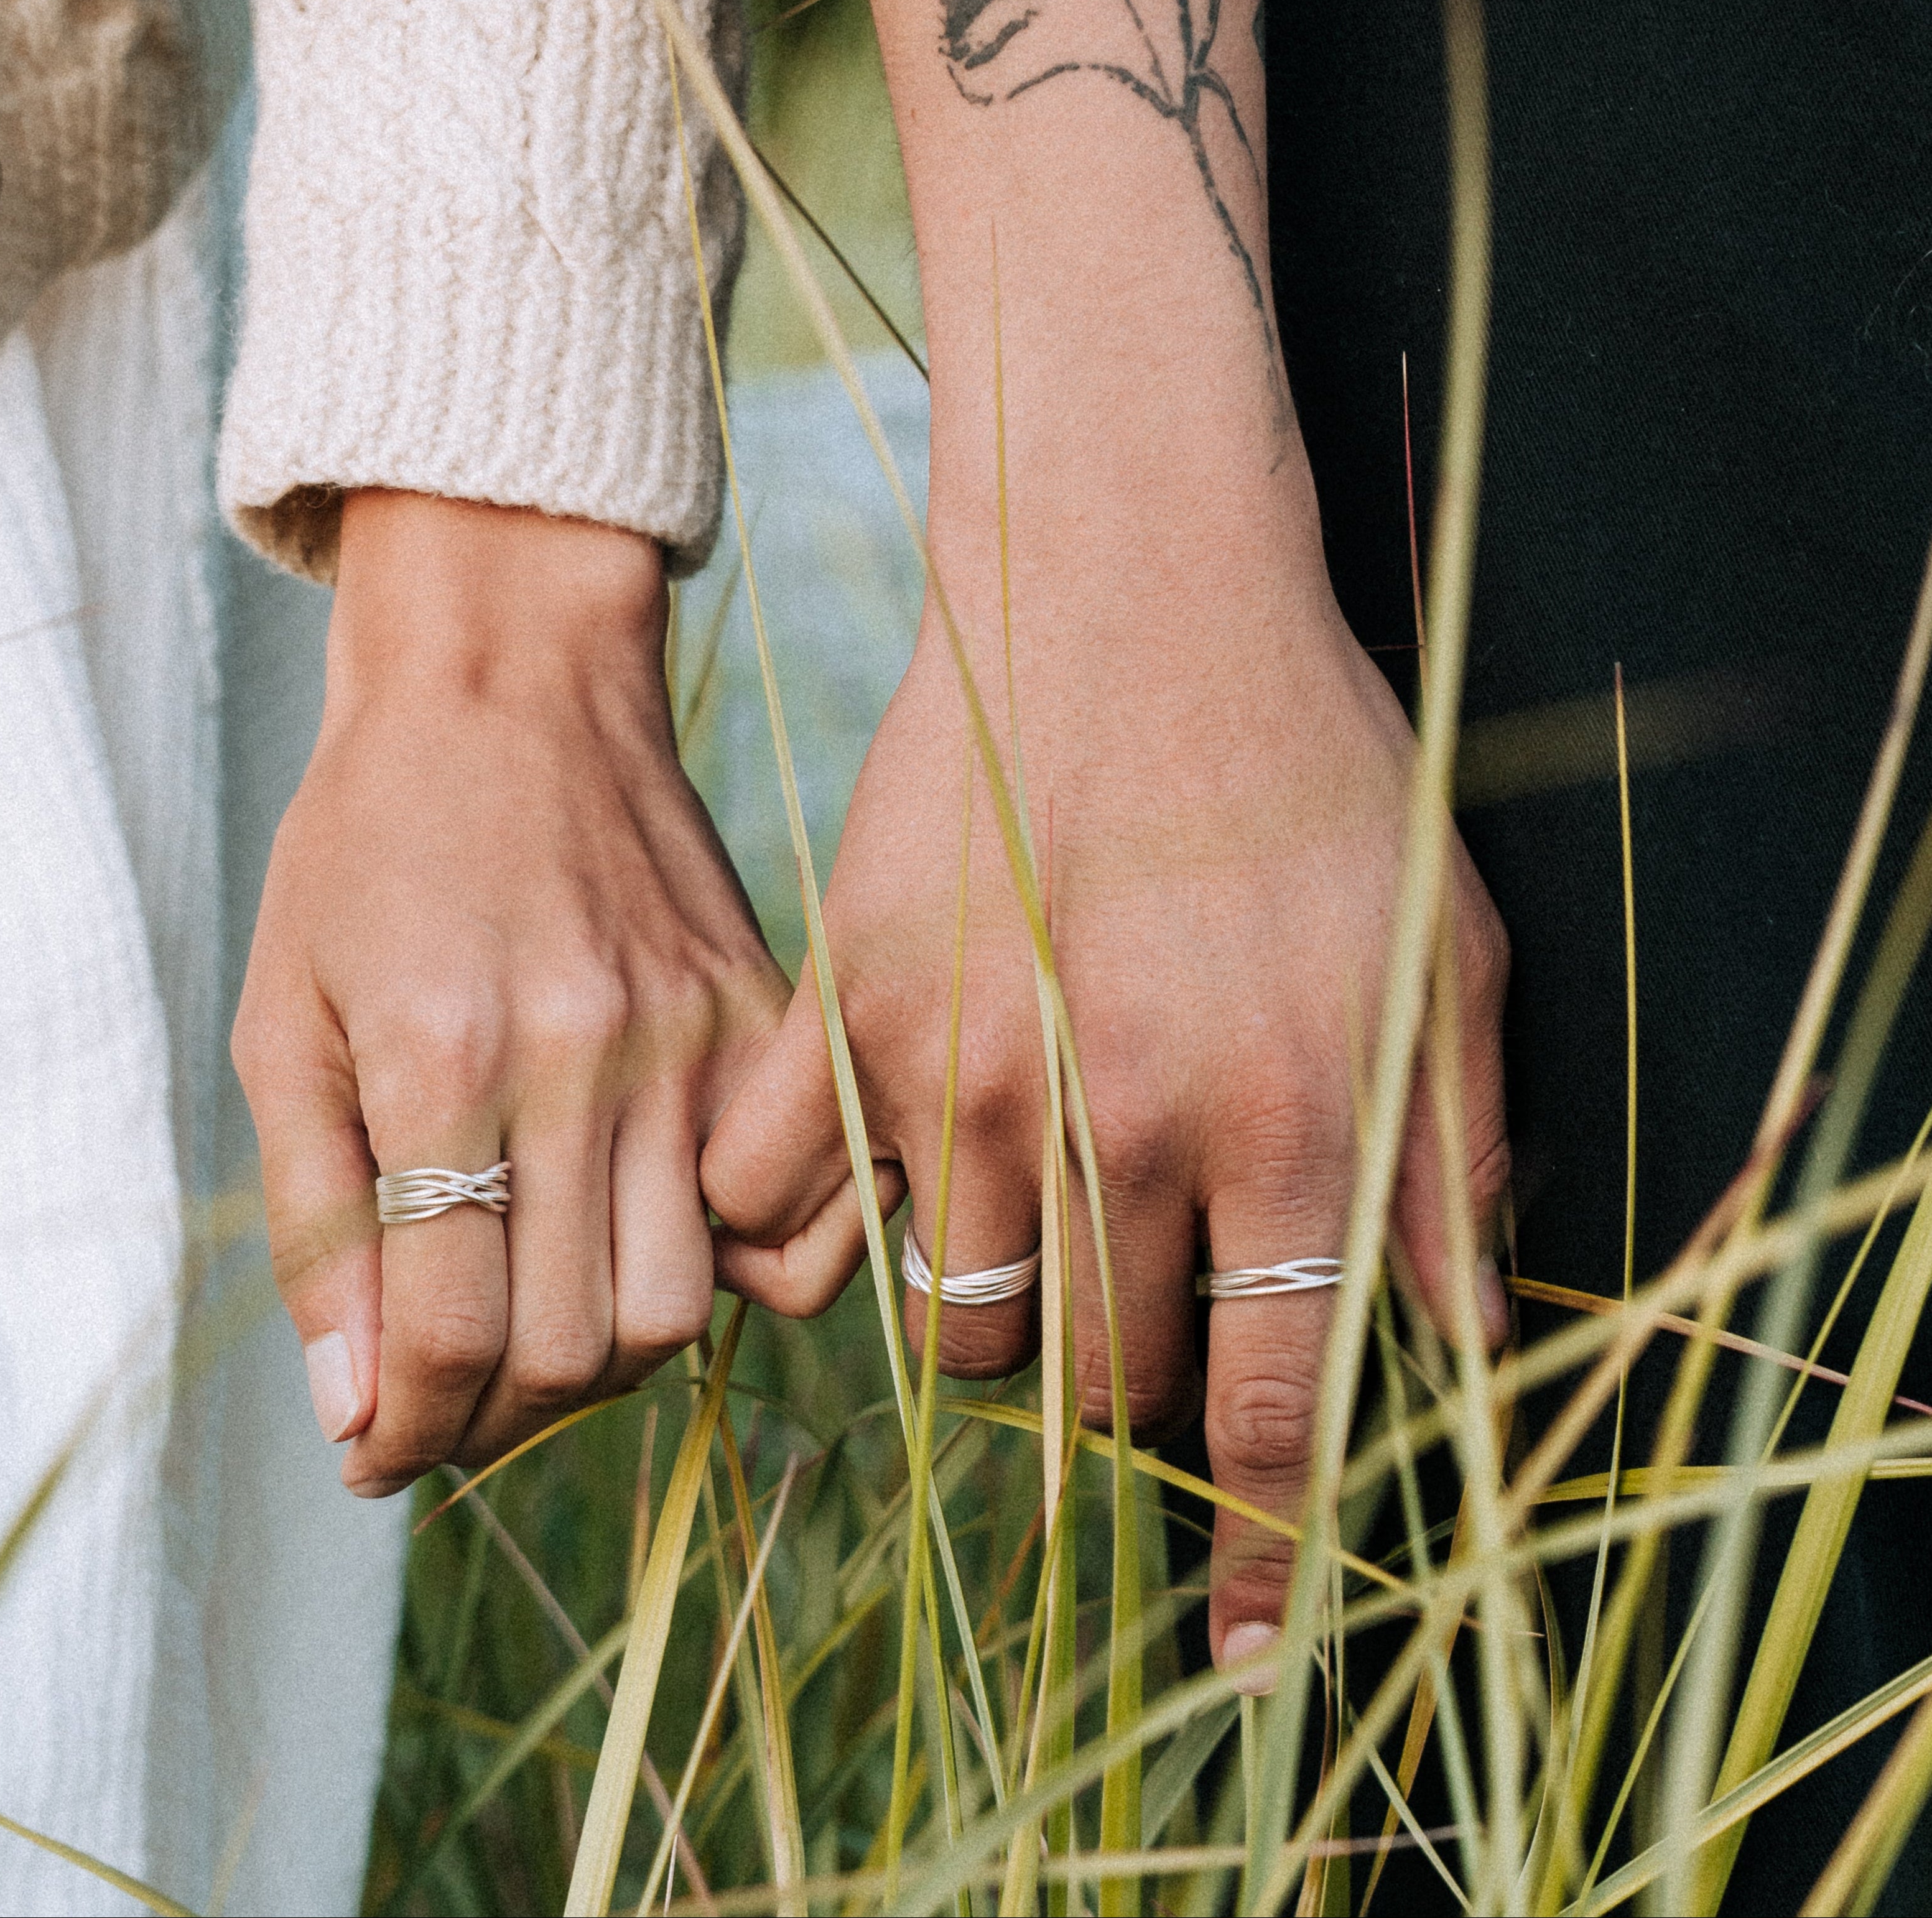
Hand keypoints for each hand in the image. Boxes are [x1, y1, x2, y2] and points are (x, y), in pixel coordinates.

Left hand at [235, 494, 787, 1496]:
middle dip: (490, 1414)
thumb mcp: (284, 1022)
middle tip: (444, 1389)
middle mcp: (586, 1057)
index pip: (450, 1337)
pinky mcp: (759, 1018)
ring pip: (682, 1309)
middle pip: (577, 1349)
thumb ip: (317, 1225)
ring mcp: (691, 1038)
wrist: (508, 680)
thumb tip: (357, 1415)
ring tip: (535, 1322)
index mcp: (445, 1056)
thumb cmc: (368, 847)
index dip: (402, 1435)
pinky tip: (651, 1243)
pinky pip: (789, 1218)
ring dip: (598, 1361)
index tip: (376, 1452)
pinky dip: (730, 1278)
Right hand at [704, 508, 1509, 1668]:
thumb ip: (1455, 1160)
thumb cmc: (1306, 765)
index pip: (1273, 1404)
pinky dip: (808, 1231)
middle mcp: (1108, 1115)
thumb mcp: (1441, 950)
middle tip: (1135, 1308)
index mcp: (1274, 1110)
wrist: (1127, 586)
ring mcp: (957, 1065)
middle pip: (1090, 1381)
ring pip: (949, 1323)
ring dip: (994, 1317)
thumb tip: (1456, 1347)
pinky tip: (873, 1189)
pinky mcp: (846, 1004)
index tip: (1247, 1649)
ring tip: (1022, 1231)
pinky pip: (779, 1198)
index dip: (1269, 1553)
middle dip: (1125, 1388)